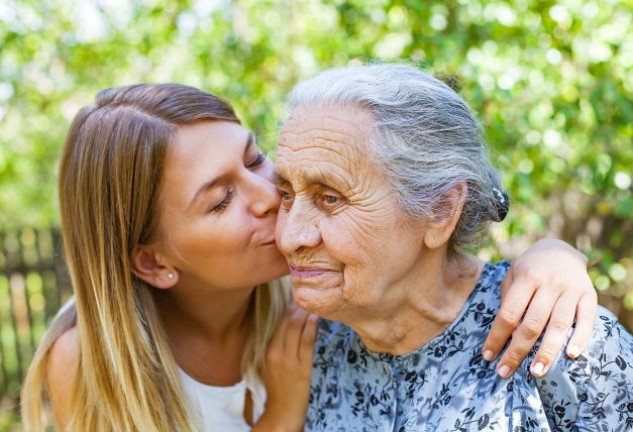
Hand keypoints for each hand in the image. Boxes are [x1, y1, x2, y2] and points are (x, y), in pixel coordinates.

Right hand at [254, 305, 317, 431]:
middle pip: (286, 321)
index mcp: (266, 350)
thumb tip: (287, 325)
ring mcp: (288, 359)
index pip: (277, 322)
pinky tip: (317, 317)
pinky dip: (312, 326)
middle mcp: (275, 352)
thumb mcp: (270, 364)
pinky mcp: (301, 367)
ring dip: (306, 313)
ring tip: (314, 304)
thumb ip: (276, 345)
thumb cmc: (279, 387)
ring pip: (296, 327)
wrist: (282, 411)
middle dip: (298, 306)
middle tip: (308, 298)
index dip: (288, 308)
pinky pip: (307, 340)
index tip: (298, 298)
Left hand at [482, 238, 596, 378]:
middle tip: (505, 372)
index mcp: (525, 278)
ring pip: (559, 325)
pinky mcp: (590, 295)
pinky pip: (586, 320)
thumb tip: (505, 334)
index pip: (508, 313)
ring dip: (547, 351)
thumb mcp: (512, 278)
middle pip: (532, 324)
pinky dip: (580, 338)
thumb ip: (508, 302)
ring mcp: (571, 289)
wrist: (560, 250)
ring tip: (536, 372)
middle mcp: (549, 283)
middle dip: (517, 351)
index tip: (488, 356)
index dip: (497, 336)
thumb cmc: (529, 270)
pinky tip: (570, 355)